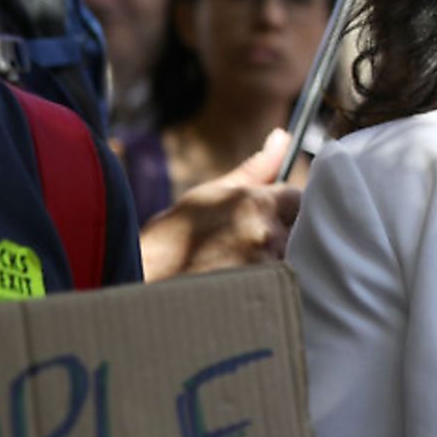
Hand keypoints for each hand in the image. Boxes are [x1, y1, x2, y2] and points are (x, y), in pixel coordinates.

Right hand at [139, 129, 302, 279]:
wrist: (137, 291)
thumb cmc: (169, 241)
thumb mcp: (206, 197)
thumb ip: (254, 170)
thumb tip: (282, 137)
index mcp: (252, 204)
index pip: (297, 197)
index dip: (283, 207)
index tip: (266, 217)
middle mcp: (264, 236)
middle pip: (300, 229)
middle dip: (283, 233)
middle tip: (248, 247)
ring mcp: (264, 272)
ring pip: (291, 259)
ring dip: (274, 262)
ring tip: (237, 270)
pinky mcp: (262, 300)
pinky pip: (282, 288)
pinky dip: (269, 288)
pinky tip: (240, 290)